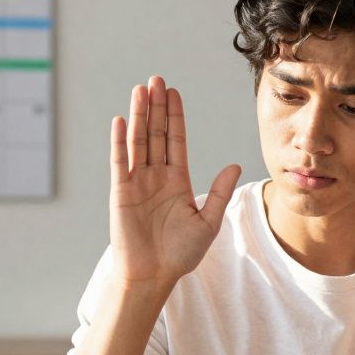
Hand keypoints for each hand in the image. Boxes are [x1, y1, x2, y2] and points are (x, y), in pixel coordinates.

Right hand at [110, 76, 240, 289]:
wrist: (153, 275)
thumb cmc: (180, 254)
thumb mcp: (207, 222)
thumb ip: (219, 193)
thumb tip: (235, 165)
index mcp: (177, 181)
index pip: (176, 140)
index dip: (175, 116)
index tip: (173, 93)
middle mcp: (156, 177)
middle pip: (156, 134)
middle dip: (156, 107)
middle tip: (156, 80)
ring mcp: (137, 183)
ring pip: (138, 141)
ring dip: (138, 116)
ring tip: (140, 90)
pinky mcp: (121, 193)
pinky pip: (120, 162)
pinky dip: (120, 142)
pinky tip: (121, 121)